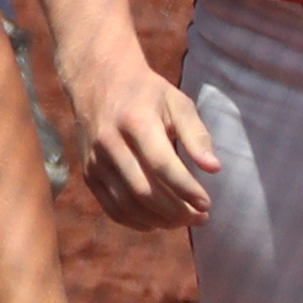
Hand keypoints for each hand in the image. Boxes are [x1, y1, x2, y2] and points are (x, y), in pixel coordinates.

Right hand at [59, 49, 216, 228]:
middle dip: (177, 211)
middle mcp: (109, 142)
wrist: (97, 80)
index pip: (161, 165)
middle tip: (201, 217)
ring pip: (127, 204)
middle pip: (144, 190)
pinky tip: (158, 221)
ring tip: (184, 220)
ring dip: (160, 220)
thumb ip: (196, 134)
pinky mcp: (88, 172)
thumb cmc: (147, 93)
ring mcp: (95, 160)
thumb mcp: (177, 102)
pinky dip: (137, 222)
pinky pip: (111, 208)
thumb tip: (214, 168)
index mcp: (134, 121)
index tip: (207, 203)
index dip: (186, 189)